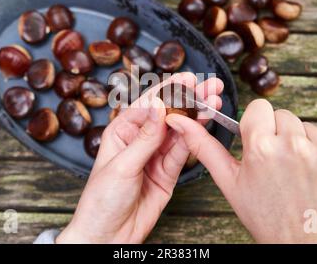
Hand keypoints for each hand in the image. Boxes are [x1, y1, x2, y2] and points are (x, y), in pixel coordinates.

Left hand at [57, 72, 223, 243]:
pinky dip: (195, 139)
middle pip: (168, 115)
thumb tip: (158, 105)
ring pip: (179, 131)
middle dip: (189, 99)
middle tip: (210, 86)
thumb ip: (145, 137)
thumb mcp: (122, 165)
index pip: (148, 105)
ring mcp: (155, 156)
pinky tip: (205, 124)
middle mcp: (139, 140)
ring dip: (197, 116)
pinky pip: (183, 152)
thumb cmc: (101, 200)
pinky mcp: (167, 172)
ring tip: (214, 102)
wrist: (107, 235)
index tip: (187, 79)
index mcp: (121, 131)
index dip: (169, 90)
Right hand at [166, 99, 316, 243]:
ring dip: (300, 142)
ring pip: (307, 127)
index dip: (257, 123)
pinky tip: (313, 174)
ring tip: (294, 169)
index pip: (259, 108)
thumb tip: (180, 121)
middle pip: (283, 115)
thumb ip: (204, 147)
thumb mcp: (229, 181)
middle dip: (278, 132)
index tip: (258, 139)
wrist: (302, 241)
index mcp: (261, 149)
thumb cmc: (263, 213)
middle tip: (276, 159)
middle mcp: (294, 147)